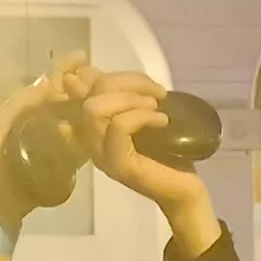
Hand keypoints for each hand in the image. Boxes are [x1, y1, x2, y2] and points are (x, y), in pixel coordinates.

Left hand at [0, 57, 97, 218]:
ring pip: (81, 116)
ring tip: (104, 96)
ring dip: (92, 105)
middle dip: (84, 85)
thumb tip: (50, 80)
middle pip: (70, 96)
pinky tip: (101, 124)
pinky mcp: (71, 159)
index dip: (66, 69)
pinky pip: (86, 141)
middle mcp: (47, 119)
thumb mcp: (2, 122)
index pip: (51, 82)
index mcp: (29, 107)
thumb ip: (23, 101)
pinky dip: (93, 131)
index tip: (82, 59)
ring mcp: (60, 139)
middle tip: (98, 79)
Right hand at [82, 74, 212, 223]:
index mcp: (92, 122)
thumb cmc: (165, 151)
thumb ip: (127, 95)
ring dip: (130, 99)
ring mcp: (100, 153)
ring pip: (95, 109)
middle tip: (156, 93)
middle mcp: (89, 138)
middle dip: (126, 82)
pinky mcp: (116, 164)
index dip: (101, 71)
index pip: (77, 85)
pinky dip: (143, 116)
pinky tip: (161, 121)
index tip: (139, 80)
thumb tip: (118, 73)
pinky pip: (118, 127)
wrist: (183, 188)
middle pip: (90, 93)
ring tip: (156, 106)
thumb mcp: (143, 113)